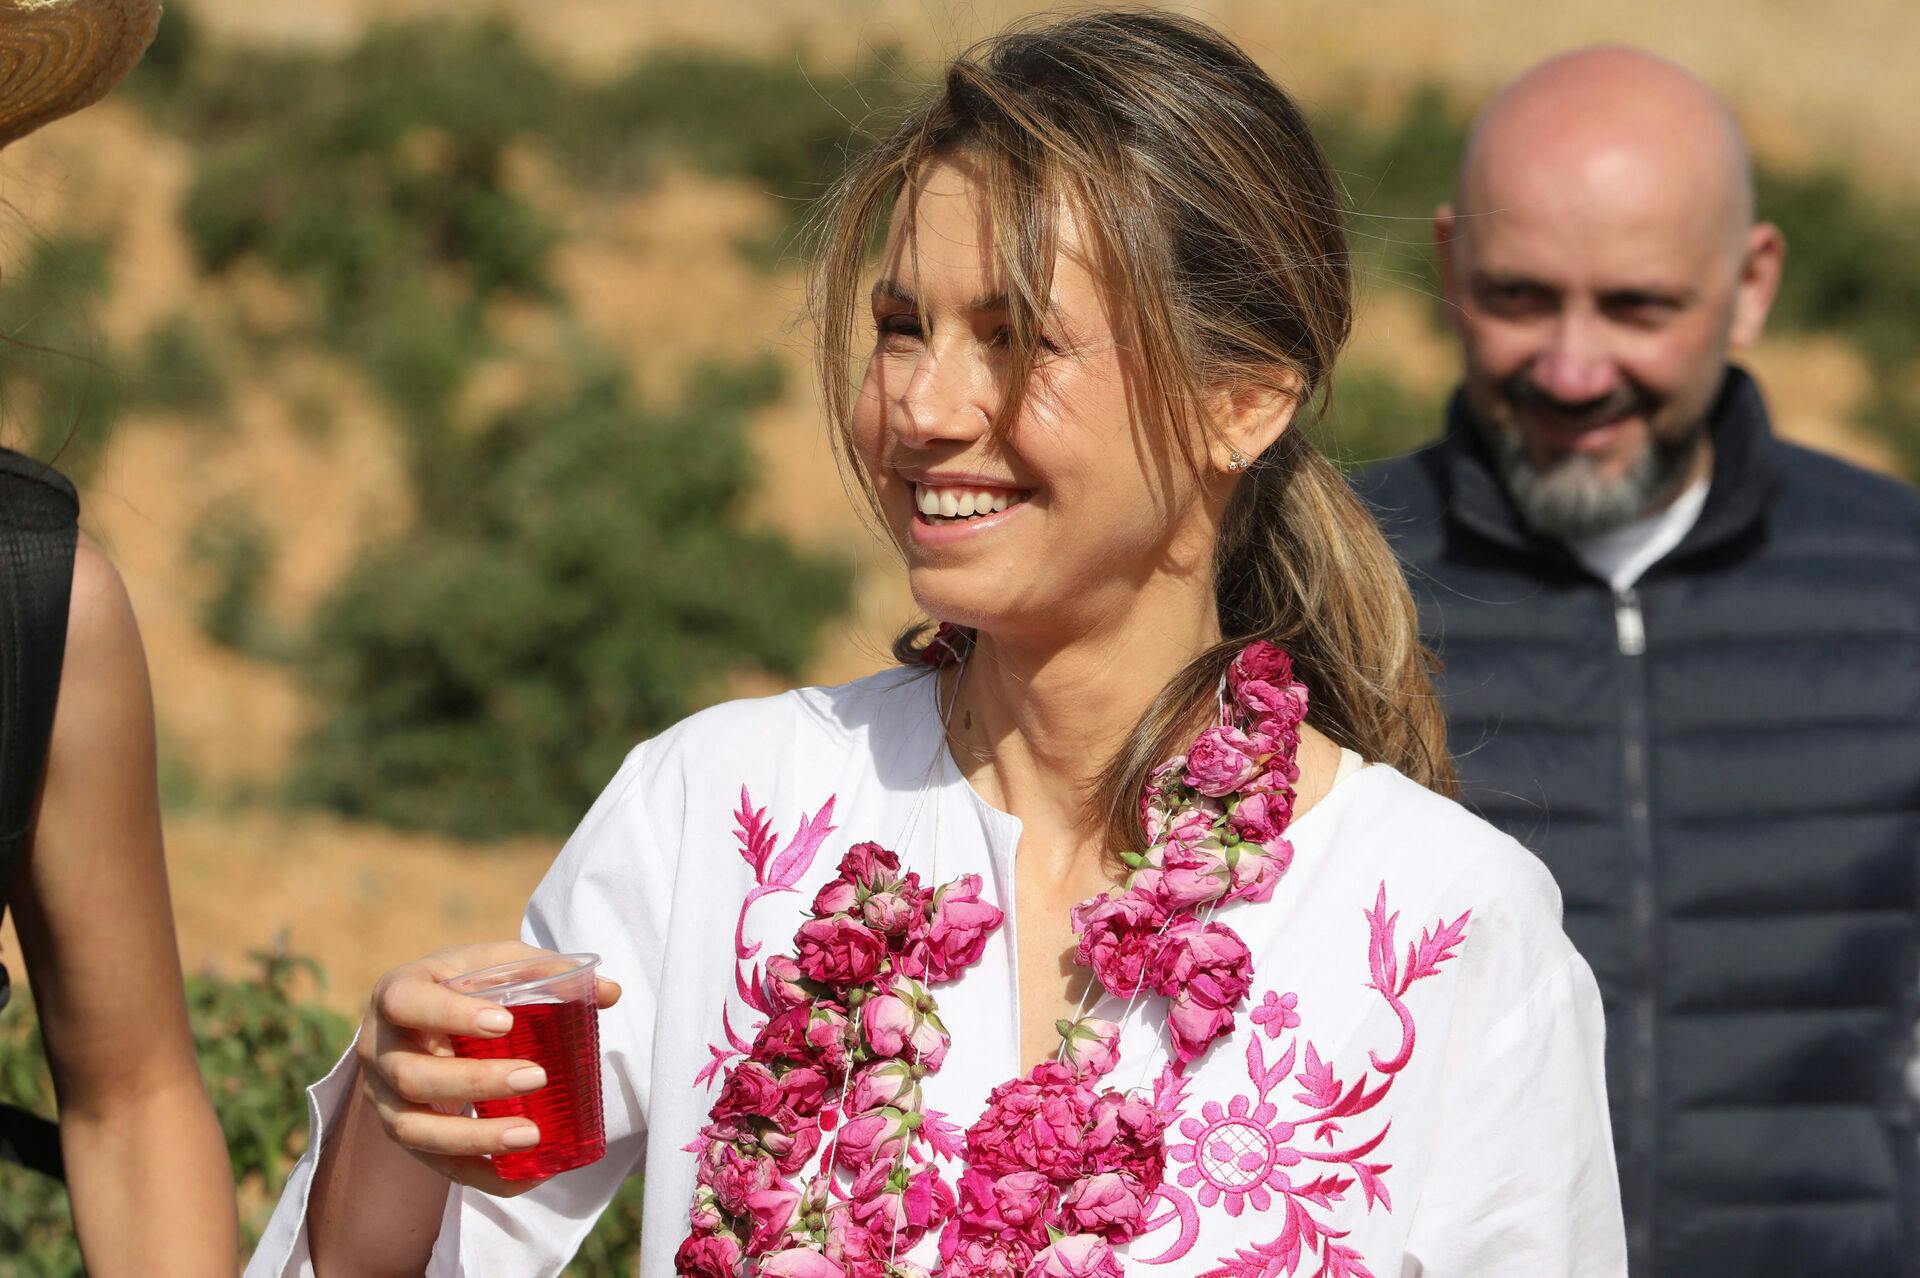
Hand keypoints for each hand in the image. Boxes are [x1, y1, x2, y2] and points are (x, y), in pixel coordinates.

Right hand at [354, 941, 621, 1195]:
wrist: (422, 1019)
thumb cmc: (465, 985)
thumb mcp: (496, 966)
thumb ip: (547, 971)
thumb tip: (610, 991)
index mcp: (397, 994)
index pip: (408, 1003)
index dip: (451, 1015)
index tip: (506, 1023)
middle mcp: (378, 1049)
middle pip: (411, 1075)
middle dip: (474, 1082)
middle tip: (537, 1077)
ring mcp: (383, 1098)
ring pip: (414, 1129)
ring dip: (473, 1137)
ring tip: (530, 1135)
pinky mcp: (405, 1134)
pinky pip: (437, 1166)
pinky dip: (482, 1175)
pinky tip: (528, 1175)